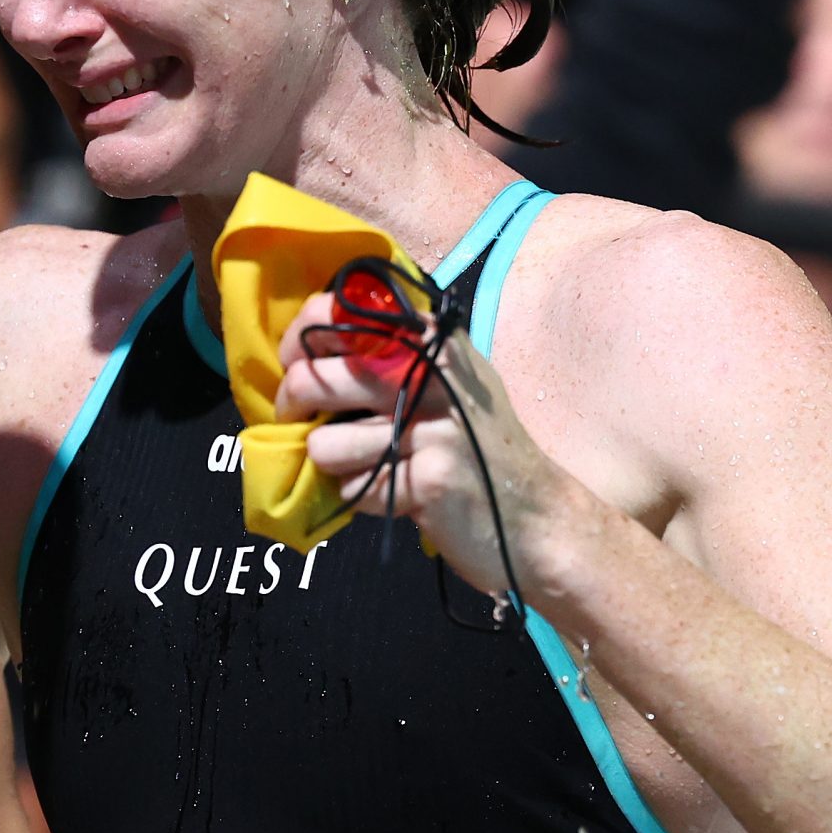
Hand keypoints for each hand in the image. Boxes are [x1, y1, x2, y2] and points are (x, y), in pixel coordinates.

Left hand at [274, 290, 573, 596]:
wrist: (537, 516)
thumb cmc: (481, 446)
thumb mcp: (450, 380)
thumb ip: (392, 352)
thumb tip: (307, 348)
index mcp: (430, 339)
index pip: (332, 316)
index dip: (297, 344)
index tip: (296, 367)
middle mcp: (432, 373)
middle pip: (315, 381)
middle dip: (294, 407)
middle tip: (303, 422)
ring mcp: (432, 428)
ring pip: (324, 445)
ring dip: (334, 465)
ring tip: (367, 466)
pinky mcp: (427, 480)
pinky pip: (354, 488)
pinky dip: (361, 497)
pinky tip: (393, 494)